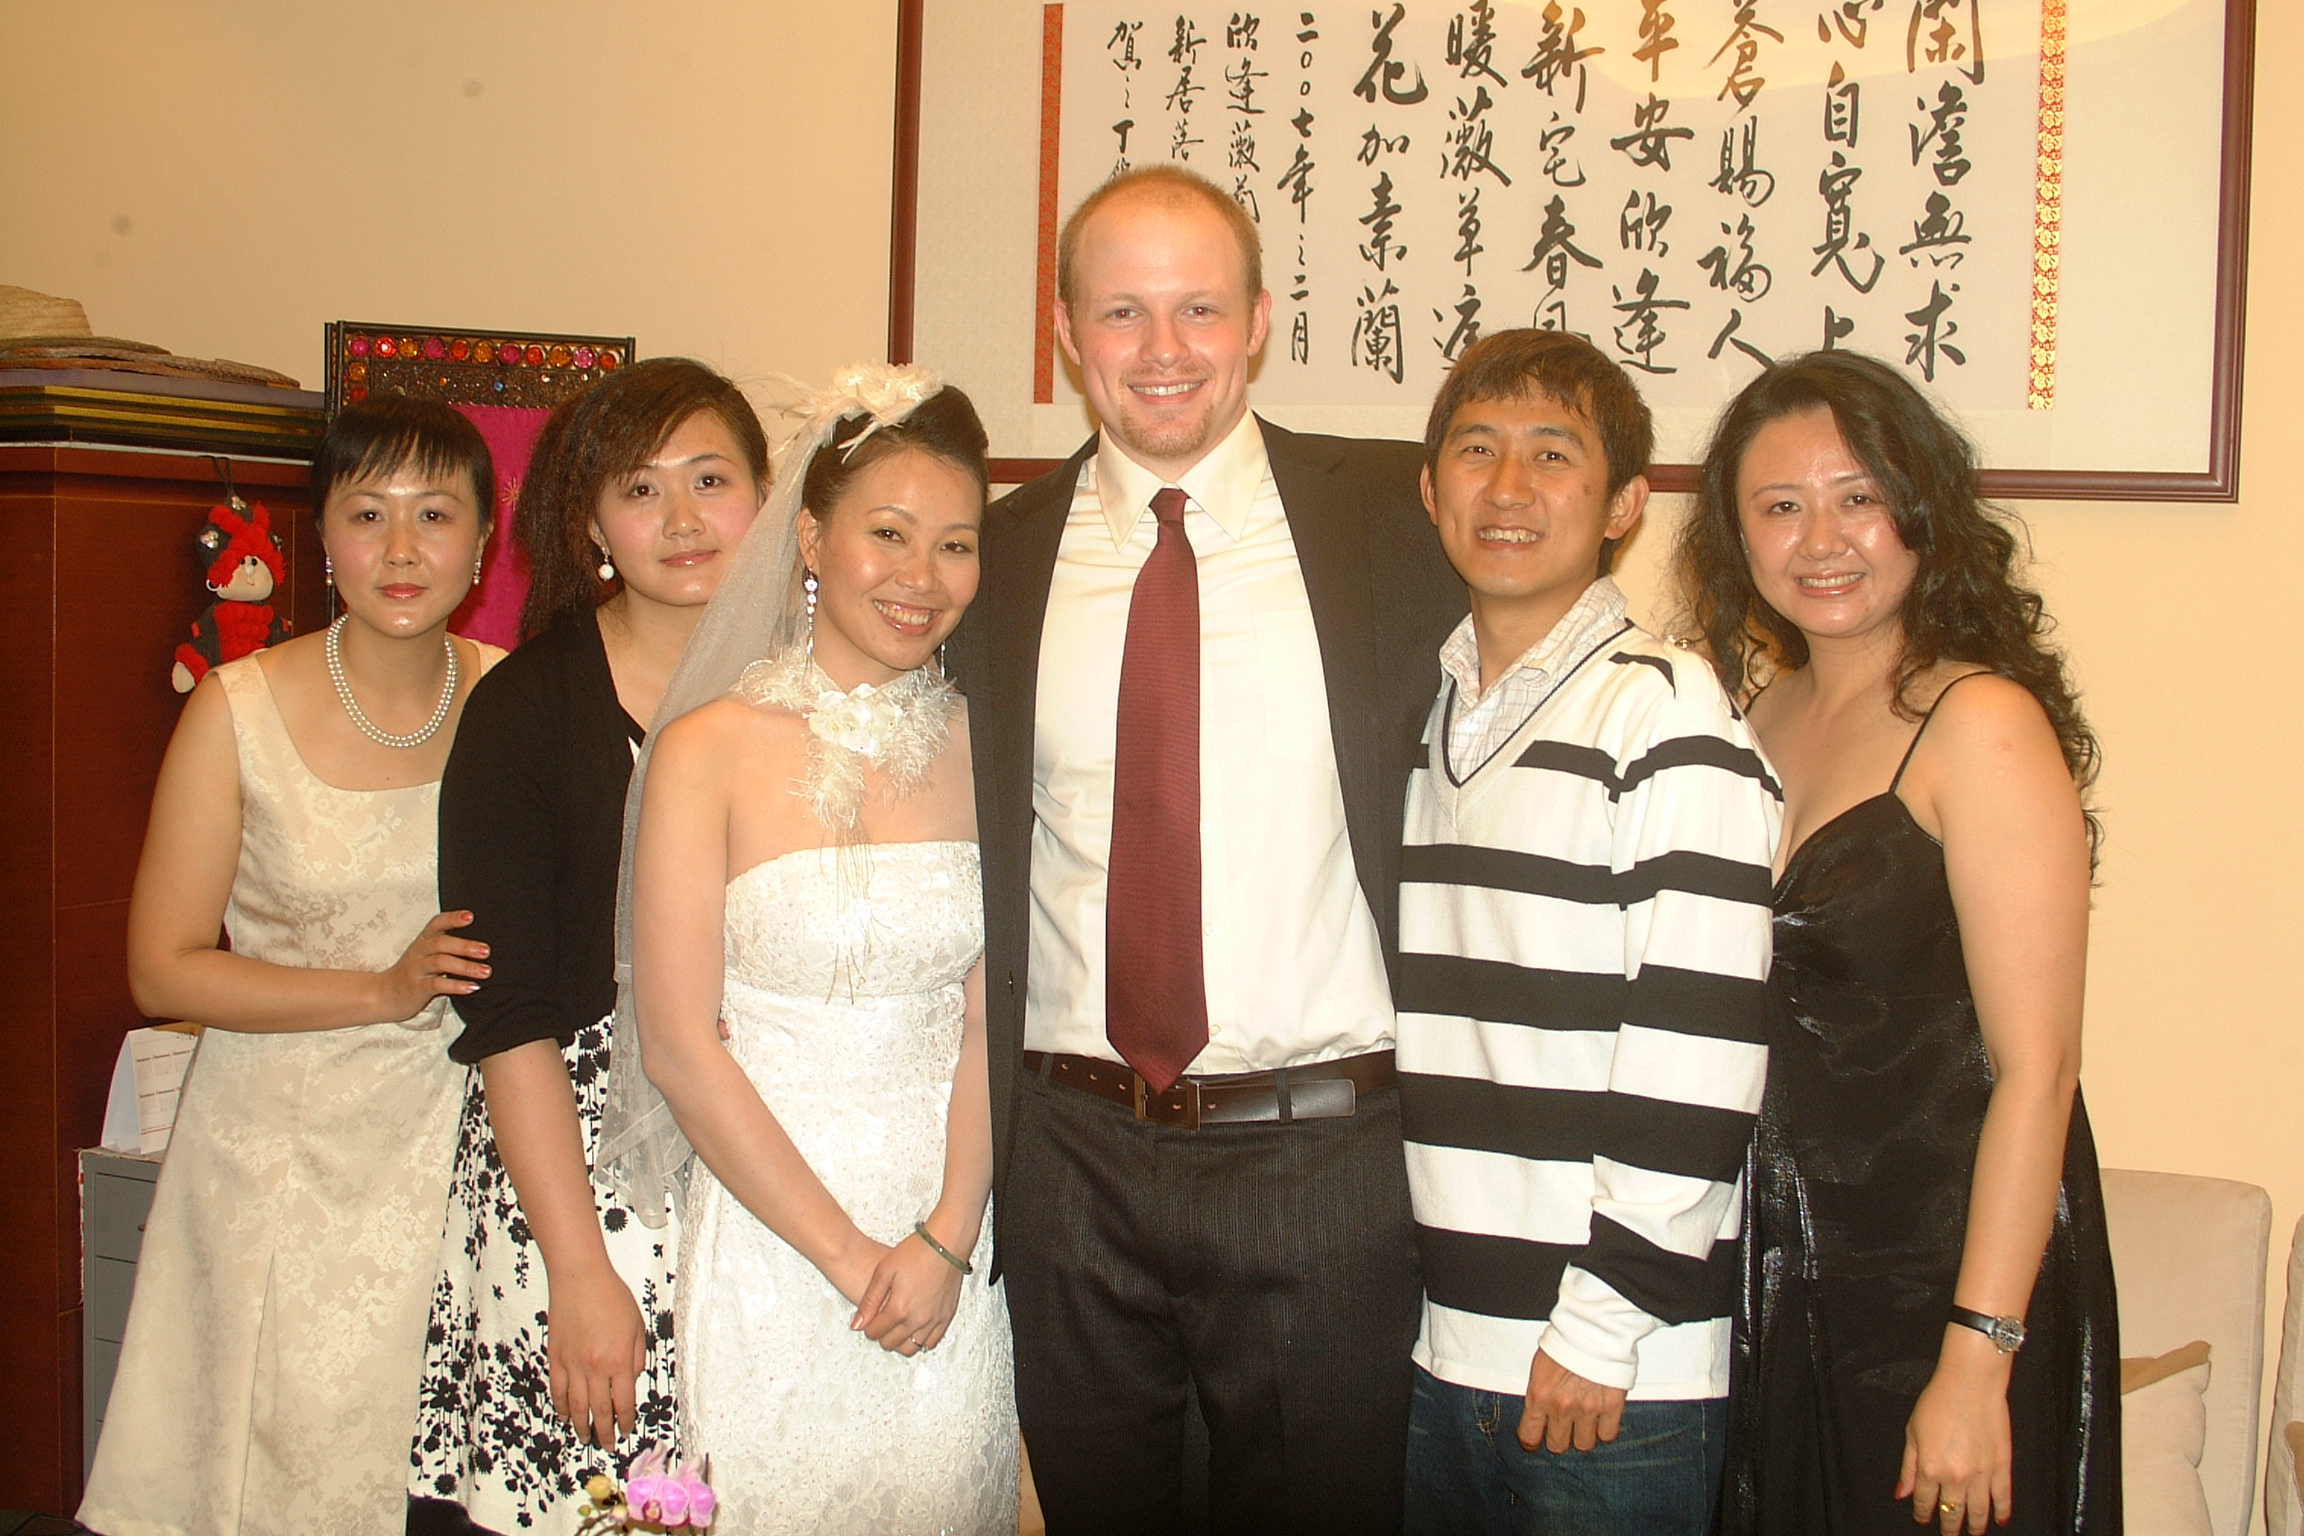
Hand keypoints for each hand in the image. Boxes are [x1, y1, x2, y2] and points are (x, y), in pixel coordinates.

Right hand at [375, 910, 488, 1019]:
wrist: (384, 995)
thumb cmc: (413, 973)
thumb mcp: (426, 955)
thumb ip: (447, 948)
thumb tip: (480, 945)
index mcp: (423, 941)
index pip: (436, 924)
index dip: (452, 918)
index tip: (470, 916)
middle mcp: (419, 952)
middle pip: (441, 943)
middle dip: (465, 946)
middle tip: (486, 951)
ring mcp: (416, 970)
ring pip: (440, 963)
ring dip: (466, 967)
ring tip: (486, 972)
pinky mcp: (416, 988)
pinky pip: (436, 985)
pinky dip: (456, 985)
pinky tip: (472, 987)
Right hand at [545, 1263, 647, 1448]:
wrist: (580, 1279)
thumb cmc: (613, 1297)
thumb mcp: (637, 1326)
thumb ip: (637, 1357)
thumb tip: (631, 1381)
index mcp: (620, 1361)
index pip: (623, 1403)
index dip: (624, 1421)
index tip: (625, 1431)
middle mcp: (595, 1368)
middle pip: (599, 1410)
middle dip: (604, 1431)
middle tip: (606, 1444)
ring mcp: (572, 1365)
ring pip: (575, 1406)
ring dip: (581, 1425)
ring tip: (585, 1438)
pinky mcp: (555, 1358)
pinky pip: (557, 1390)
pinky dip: (560, 1406)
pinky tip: (564, 1416)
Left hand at [852, 1230, 964, 1356]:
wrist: (946, 1243)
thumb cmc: (916, 1252)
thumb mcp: (884, 1271)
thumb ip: (869, 1301)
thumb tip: (857, 1325)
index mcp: (899, 1308)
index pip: (875, 1333)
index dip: (868, 1326)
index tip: (869, 1318)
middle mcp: (917, 1319)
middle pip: (891, 1343)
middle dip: (882, 1334)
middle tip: (881, 1320)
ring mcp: (934, 1320)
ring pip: (911, 1348)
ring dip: (899, 1341)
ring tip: (896, 1326)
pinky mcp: (947, 1317)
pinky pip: (931, 1343)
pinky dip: (920, 1340)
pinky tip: (914, 1328)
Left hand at [1518, 1348, 1626, 1452]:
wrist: (1593, 1327)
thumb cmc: (1564, 1341)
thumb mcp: (1539, 1366)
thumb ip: (1539, 1393)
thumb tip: (1538, 1412)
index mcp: (1539, 1395)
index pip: (1529, 1436)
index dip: (1532, 1441)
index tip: (1536, 1439)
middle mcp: (1562, 1407)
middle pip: (1558, 1446)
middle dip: (1560, 1438)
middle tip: (1564, 1427)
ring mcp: (1588, 1409)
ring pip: (1584, 1444)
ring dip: (1583, 1435)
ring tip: (1584, 1421)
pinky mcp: (1611, 1406)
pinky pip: (1607, 1435)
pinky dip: (1605, 1429)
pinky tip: (1602, 1418)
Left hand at [1896, 1329, 2013, 1533]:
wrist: (1970, 1384)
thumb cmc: (1939, 1401)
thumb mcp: (1912, 1433)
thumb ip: (1908, 1468)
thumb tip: (1902, 1494)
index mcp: (1930, 1468)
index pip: (1925, 1502)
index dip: (1923, 1513)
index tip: (1922, 1518)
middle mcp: (1956, 1477)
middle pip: (1952, 1513)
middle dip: (1949, 1527)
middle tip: (1948, 1533)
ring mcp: (1981, 1474)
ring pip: (1978, 1512)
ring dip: (1974, 1526)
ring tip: (1972, 1533)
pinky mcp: (2002, 1467)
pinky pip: (2003, 1498)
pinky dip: (2002, 1512)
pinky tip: (1999, 1520)